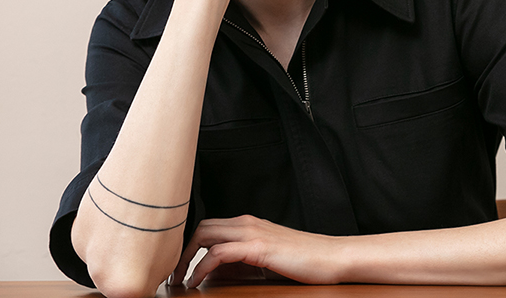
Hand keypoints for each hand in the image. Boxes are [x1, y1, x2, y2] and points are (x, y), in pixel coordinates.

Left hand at [172, 215, 341, 287]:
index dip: (189, 245)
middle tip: (174, 274)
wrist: (332, 257)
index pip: (209, 226)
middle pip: (201, 227)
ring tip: (179, 280)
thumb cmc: (304, 260)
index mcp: (250, 223)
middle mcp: (248, 222)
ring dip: (186, 258)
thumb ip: (242, 262)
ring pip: (205, 234)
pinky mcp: (258, 247)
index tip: (180, 267)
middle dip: (182, 250)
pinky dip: (201, 267)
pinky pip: (218, 253)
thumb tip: (214, 274)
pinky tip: (196, 282)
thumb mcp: (267, 259)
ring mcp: (252, 232)